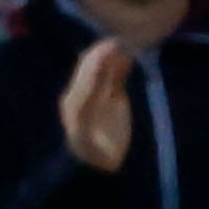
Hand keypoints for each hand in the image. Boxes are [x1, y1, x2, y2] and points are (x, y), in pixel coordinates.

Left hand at [60, 39, 135, 173]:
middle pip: (97, 64)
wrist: (100, 169)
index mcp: (76, 95)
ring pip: (108, 68)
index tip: (115, 44)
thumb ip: (87, 100)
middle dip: (109, 51)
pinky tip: (132, 55)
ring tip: (131, 42)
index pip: (87, 69)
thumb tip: (96, 74)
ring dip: (117, 55)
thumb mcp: (84, 127)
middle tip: (126, 39)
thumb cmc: (90, 152)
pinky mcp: (116, 99)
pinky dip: (124, 65)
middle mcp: (87, 90)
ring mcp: (102, 94)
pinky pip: (118, 77)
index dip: (100, 55)